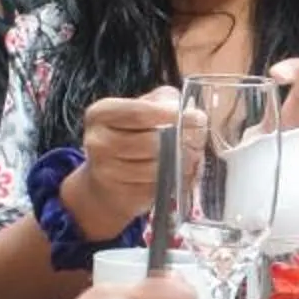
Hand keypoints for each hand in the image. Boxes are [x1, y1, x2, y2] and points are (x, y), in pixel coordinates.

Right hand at [68, 88, 181, 238]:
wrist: (108, 177)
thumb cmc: (131, 133)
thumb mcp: (143, 106)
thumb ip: (165, 102)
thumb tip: (192, 114)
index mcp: (100, 114)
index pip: (138, 113)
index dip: (170, 115)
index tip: (195, 117)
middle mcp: (98, 142)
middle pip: (150, 142)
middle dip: (182, 141)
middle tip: (200, 139)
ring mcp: (106, 172)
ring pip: (156, 168)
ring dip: (182, 163)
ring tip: (194, 156)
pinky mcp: (121, 195)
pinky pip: (157, 188)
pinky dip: (176, 181)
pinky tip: (183, 173)